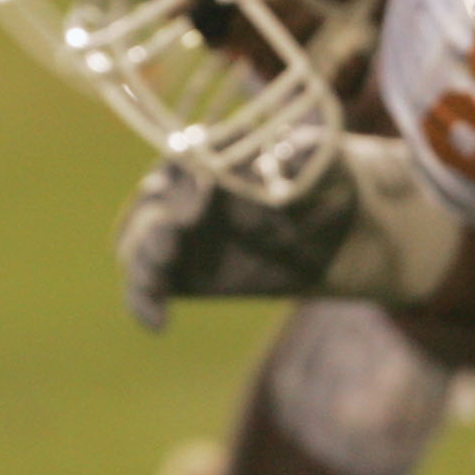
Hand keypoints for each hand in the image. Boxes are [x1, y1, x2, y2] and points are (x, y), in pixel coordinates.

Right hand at [114, 156, 358, 331]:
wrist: (337, 233)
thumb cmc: (326, 181)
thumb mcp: (323, 161)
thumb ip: (301, 155)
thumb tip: (280, 158)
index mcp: (207, 151)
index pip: (182, 156)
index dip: (186, 171)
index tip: (206, 188)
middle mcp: (179, 189)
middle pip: (148, 203)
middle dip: (154, 219)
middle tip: (172, 234)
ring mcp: (175, 232)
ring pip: (137, 244)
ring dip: (142, 261)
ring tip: (157, 280)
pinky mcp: (178, 272)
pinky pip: (147, 287)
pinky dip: (143, 303)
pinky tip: (158, 323)